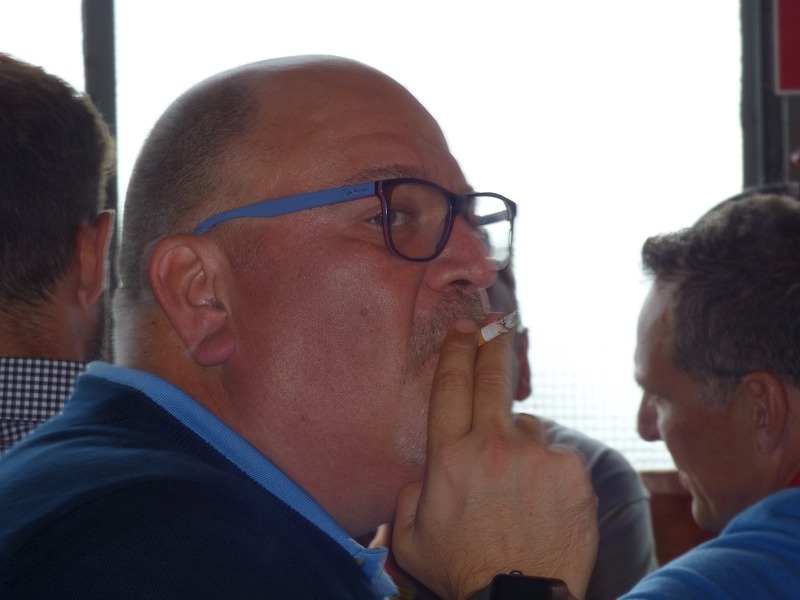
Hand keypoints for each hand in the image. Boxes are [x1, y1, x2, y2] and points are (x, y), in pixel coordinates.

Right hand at [392, 318, 597, 599]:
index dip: (457, 350)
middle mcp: (492, 446)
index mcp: (450, 456)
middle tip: (495, 326)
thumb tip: (425, 471)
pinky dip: (547, 467)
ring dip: (519, 441)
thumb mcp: (410, 534)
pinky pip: (556, 453)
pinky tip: (541, 500)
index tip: (464, 329)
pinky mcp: (571, 472)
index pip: (451, 385)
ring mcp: (536, 456)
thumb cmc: (462, 569)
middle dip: (492, 345)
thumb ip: (409, 492)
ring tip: (517, 486)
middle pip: (492, 379)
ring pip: (526, 425)